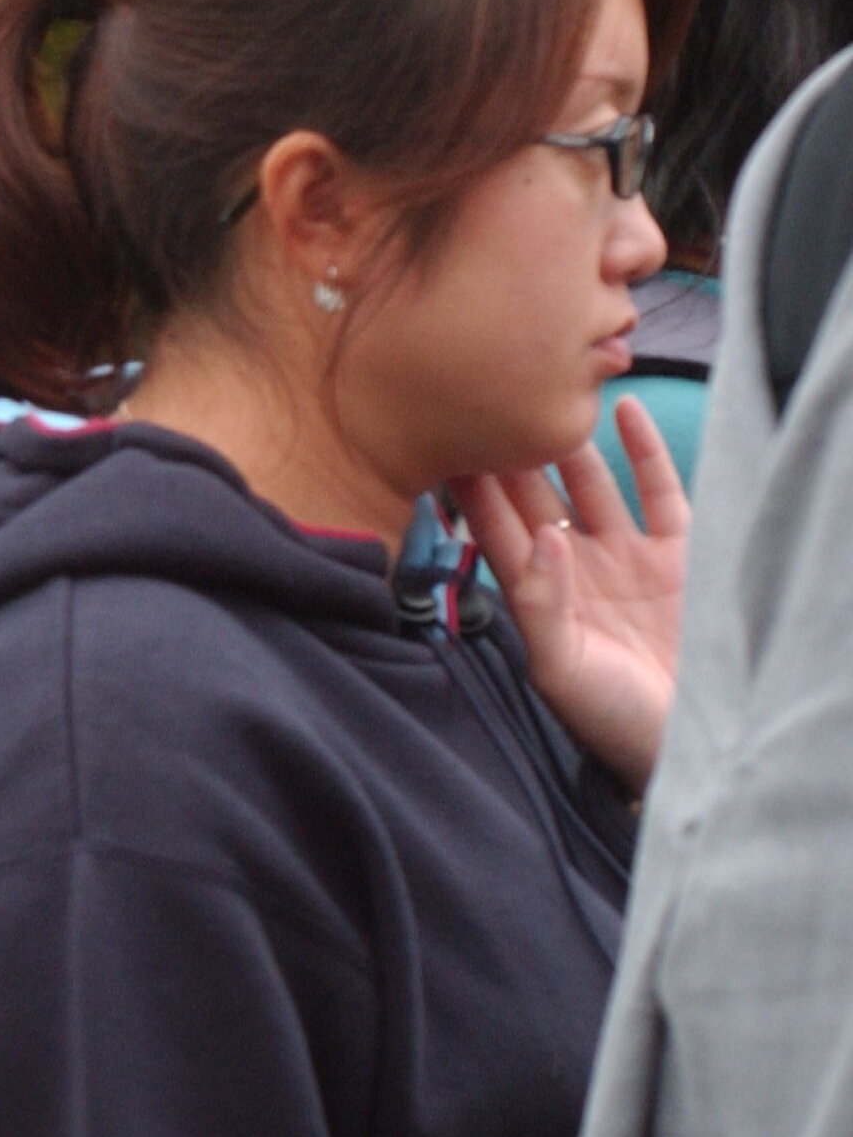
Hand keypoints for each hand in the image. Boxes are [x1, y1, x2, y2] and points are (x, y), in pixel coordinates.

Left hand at [450, 395, 687, 791]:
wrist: (694, 744)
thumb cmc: (612, 721)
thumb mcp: (561, 671)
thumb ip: (541, 606)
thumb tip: (541, 536)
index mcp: (537, 594)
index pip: (493, 527)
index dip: (470, 486)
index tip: (444, 438)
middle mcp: (575, 566)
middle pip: (534, 494)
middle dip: (508, 452)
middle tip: (485, 397)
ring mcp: (627, 557)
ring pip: (590, 484)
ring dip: (567, 442)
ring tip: (547, 392)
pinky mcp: (681, 555)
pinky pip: (660, 490)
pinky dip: (644, 449)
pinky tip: (626, 407)